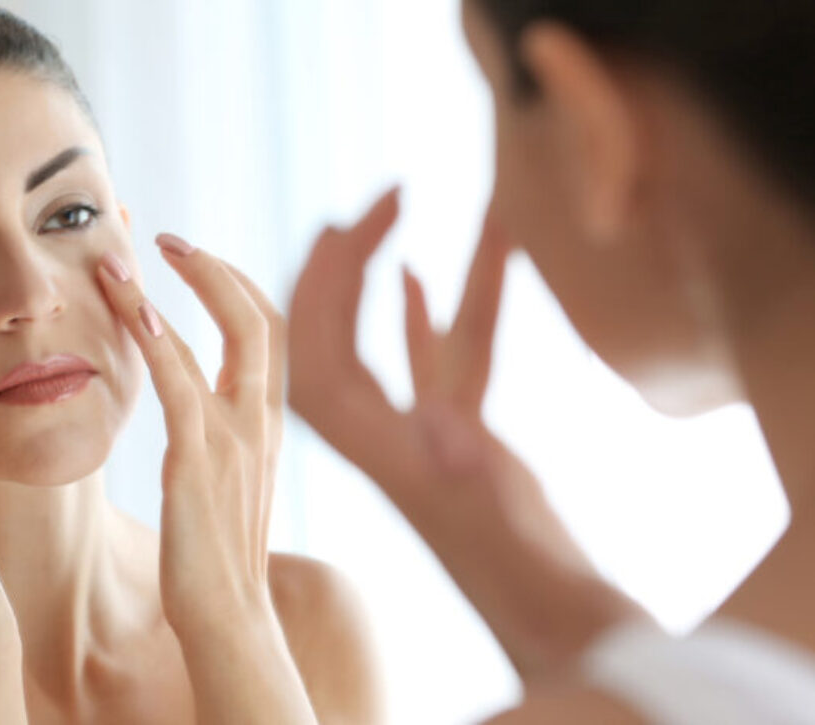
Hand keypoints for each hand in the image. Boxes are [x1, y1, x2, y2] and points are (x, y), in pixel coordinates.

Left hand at [96, 236, 314, 723]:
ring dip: (175, 290)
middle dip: (217, 270)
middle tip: (168, 241)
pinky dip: (158, 336)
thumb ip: (221, 441)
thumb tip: (197, 411)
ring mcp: (236, 438)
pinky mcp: (199, 459)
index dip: (236, 287)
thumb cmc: (216, 559)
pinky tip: (129, 307)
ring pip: (223, 338)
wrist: (228, 618)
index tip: (196, 261)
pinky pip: (182, 382)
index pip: (269, 333)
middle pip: (261, 319)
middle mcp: (262, 422)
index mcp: (268, 426)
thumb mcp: (229, 486)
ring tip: (122, 261)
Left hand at [287, 188, 646, 680]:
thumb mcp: (489, 505)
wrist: (548, 611)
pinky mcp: (451, 439)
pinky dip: (417, 317)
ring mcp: (412, 431)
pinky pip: (425, 363)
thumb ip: (464, 460)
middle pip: (334, 331)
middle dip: (343, 262)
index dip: (319, 278)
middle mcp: (375, 429)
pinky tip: (414, 278)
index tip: (342, 221)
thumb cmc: (520, 569)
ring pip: (383, 340)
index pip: (314, 340)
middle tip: (375, 201)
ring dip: (382, 276)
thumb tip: (442, 421)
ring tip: (388, 213)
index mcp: (363, 436)